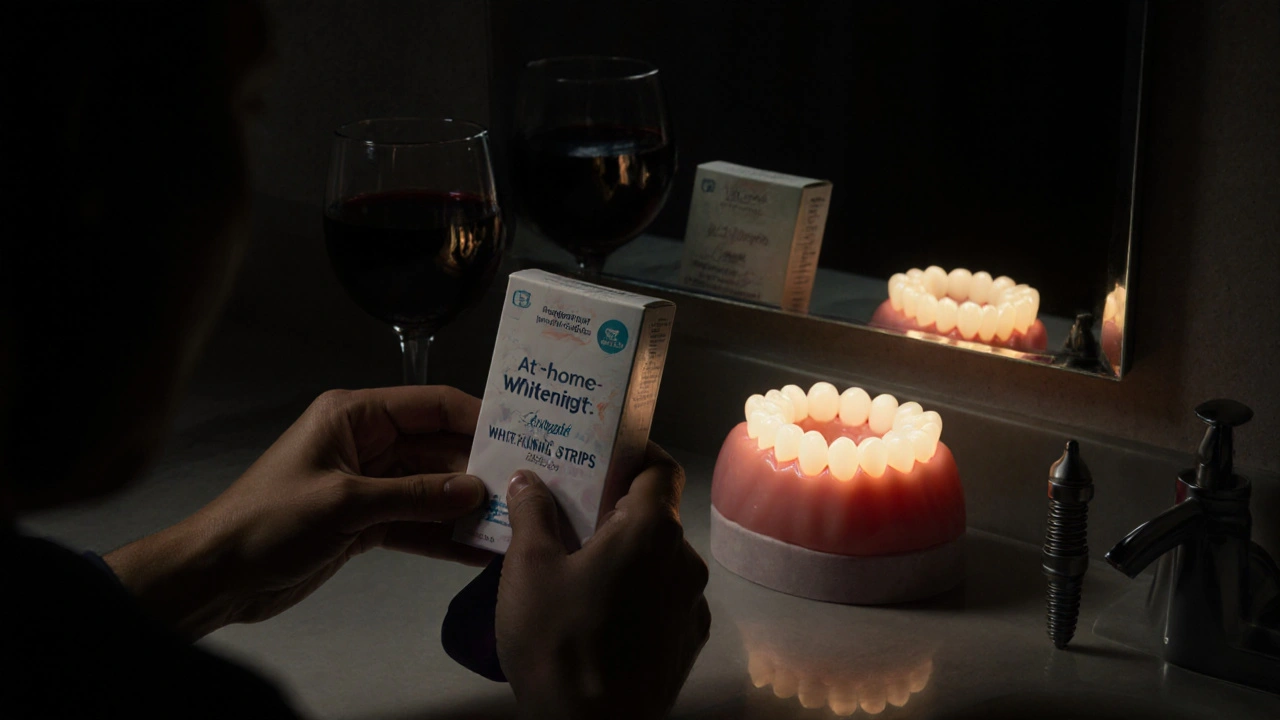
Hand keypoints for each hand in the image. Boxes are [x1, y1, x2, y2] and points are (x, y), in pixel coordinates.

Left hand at [106, 386, 491, 637]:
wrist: (219, 574)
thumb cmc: (270, 521)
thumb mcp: (345, 503)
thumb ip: (413, 496)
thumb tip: (476, 490)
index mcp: (356, 416)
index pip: (431, 406)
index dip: (478, 418)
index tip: (523, 437)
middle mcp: (368, 443)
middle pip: (439, 448)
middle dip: (480, 468)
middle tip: (529, 486)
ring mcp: (370, 484)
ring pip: (433, 489)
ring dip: (467, 507)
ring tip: (513, 521)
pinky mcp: (367, 522)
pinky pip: (417, 522)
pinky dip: (445, 536)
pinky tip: (479, 550)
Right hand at [496, 443, 710, 719]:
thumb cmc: (559, 644)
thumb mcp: (528, 569)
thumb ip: (532, 512)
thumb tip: (528, 479)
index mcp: (652, 530)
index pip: (661, 469)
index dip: (636, 455)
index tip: (604, 457)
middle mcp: (685, 561)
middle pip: (657, 516)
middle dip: (617, 510)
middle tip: (572, 515)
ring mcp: (692, 605)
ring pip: (661, 561)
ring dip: (628, 556)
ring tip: (580, 570)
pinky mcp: (688, 643)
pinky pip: (665, 600)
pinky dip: (639, 594)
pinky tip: (601, 612)